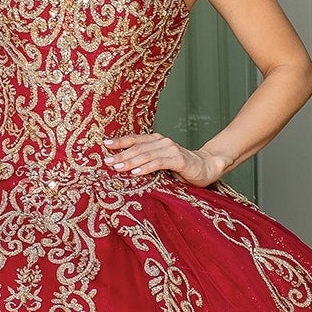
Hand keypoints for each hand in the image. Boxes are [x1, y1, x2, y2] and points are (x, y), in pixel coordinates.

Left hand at [102, 134, 229, 185]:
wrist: (206, 168)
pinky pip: (159, 163)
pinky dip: (146, 168)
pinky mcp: (179, 160)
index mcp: (156, 141)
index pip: (135, 139)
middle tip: (107, 161)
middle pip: (137, 147)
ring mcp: (171, 150)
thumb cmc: (180, 168)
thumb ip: (146, 162)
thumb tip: (122, 167)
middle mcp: (163, 142)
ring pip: (146, 155)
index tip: (105, 145)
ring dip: (130, 161)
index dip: (120, 141)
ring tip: (117, 167)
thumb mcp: (160, 163)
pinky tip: (135, 172)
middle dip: (121, 154)